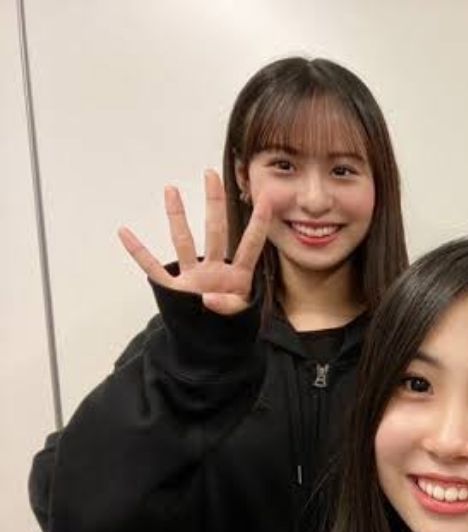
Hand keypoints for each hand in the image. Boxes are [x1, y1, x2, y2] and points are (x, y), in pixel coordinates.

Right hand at [118, 170, 269, 315]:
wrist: (211, 343)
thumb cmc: (230, 327)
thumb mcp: (239, 319)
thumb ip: (228, 308)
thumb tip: (207, 299)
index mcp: (239, 277)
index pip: (250, 245)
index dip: (259, 224)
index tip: (266, 198)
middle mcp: (215, 271)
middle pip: (216, 231)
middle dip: (214, 203)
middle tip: (212, 174)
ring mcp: (193, 278)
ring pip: (184, 241)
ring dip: (177, 216)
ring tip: (171, 189)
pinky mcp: (175, 291)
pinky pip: (154, 269)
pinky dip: (138, 252)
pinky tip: (125, 232)